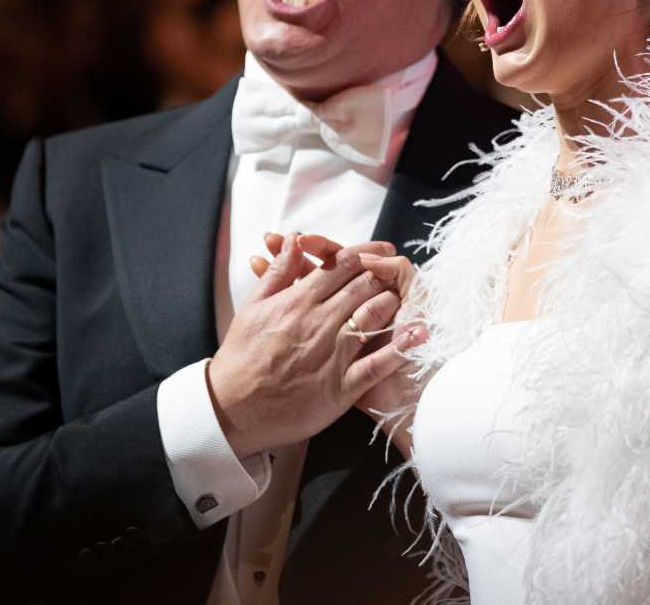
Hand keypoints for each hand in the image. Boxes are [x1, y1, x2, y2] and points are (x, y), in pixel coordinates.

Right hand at [207, 233, 410, 456]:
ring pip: (372, 317)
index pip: (340, 266)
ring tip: (405, 298)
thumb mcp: (253, 307)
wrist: (232, 409)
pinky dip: (398, 349)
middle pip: (361, 287)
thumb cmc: (241, 357)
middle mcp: (318, 323)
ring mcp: (332, 354)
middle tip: (395, 272)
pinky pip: (375, 365)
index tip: (381, 250)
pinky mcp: (340, 387)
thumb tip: (292, 240)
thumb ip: (278, 272)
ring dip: (391, 303)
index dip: (365, 254)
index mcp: (298, 301)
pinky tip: (416, 335)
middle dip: (382, 275)